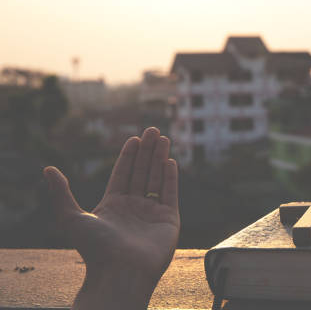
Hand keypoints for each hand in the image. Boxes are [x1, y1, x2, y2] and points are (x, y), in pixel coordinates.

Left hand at [43, 127, 179, 309]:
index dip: (128, 156)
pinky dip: (170, 177)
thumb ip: (61, 192)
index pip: (123, 174)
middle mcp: (133, 208)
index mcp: (112, 206)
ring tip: (163, 138)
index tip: (133, 139)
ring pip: (156, 179)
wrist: (120, 272)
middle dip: (147, 151)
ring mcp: (152, 213)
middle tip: (152, 130)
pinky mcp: (169, 219)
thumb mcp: (70, 217)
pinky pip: (170, 193)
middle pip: (141, 172)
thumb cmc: (95, 248)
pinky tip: (170, 161)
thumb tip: (48, 169)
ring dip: (160, 158)